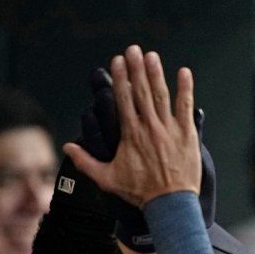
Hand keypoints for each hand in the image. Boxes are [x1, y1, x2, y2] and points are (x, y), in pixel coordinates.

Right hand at [65, 45, 201, 207]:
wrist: (170, 204)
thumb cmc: (140, 193)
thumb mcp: (108, 180)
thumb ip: (86, 162)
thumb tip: (67, 148)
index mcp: (131, 134)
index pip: (123, 99)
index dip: (120, 78)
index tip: (117, 61)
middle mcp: (149, 127)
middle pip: (141, 91)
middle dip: (136, 68)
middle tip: (132, 49)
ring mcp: (169, 129)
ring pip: (162, 95)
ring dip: (156, 73)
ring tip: (151, 55)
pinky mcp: (187, 134)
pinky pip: (186, 107)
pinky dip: (186, 89)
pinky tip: (184, 72)